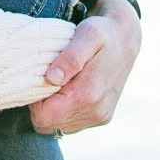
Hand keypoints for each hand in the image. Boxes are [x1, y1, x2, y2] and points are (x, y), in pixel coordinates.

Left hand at [31, 0, 141, 134]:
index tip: (36, 78)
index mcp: (88, 94)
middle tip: (43, 78)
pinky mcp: (102, 117)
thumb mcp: (86, 35)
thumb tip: (52, 78)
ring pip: (58, 127)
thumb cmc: (101, 32)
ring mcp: (100, 117)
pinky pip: (71, 124)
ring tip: (55, 81)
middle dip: (40, 105)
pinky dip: (63, 110)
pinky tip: (65, 88)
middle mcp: (95, 111)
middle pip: (48, 125)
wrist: (126, 38)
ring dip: (51, 108)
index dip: (33, 100)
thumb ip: (70, 58)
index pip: (44, 117)